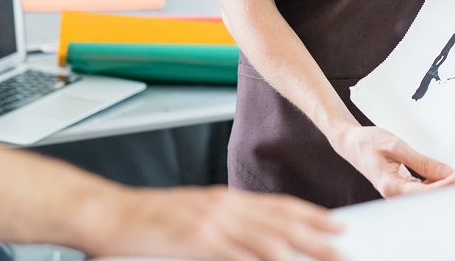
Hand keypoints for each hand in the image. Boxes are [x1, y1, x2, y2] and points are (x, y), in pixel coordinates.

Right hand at [96, 186, 343, 260]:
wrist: (109, 214)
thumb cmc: (147, 220)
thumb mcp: (192, 214)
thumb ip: (222, 226)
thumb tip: (251, 241)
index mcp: (224, 199)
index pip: (277, 206)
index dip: (309, 214)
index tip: (335, 223)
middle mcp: (223, 207)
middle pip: (282, 221)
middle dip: (317, 234)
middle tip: (344, 244)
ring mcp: (211, 224)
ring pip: (269, 239)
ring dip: (303, 250)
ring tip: (329, 258)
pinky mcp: (198, 242)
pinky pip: (240, 257)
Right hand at [330, 124, 454, 198]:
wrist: (349, 142)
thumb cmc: (367, 142)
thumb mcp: (396, 146)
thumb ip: (421, 161)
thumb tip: (444, 172)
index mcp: (391, 186)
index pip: (426, 192)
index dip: (446, 185)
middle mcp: (394, 194)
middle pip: (428, 196)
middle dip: (448, 187)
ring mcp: (396, 192)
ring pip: (425, 193)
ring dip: (441, 184)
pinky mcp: (399, 187)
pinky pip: (419, 188)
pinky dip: (432, 181)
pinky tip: (439, 172)